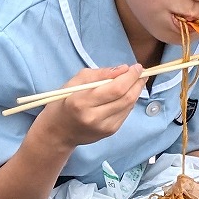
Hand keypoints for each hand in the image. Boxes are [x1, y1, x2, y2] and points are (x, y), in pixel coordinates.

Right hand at [30, 65, 144, 151]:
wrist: (58, 131)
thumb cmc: (63, 102)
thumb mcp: (75, 81)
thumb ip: (100, 74)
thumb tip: (123, 69)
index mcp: (81, 102)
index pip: (115, 88)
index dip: (130, 76)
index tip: (136, 66)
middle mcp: (94, 117)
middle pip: (126, 98)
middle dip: (137, 82)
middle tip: (140, 72)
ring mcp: (103, 127)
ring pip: (129, 106)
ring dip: (136, 91)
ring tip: (136, 80)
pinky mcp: (110, 132)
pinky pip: (126, 113)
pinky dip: (129, 101)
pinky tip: (126, 94)